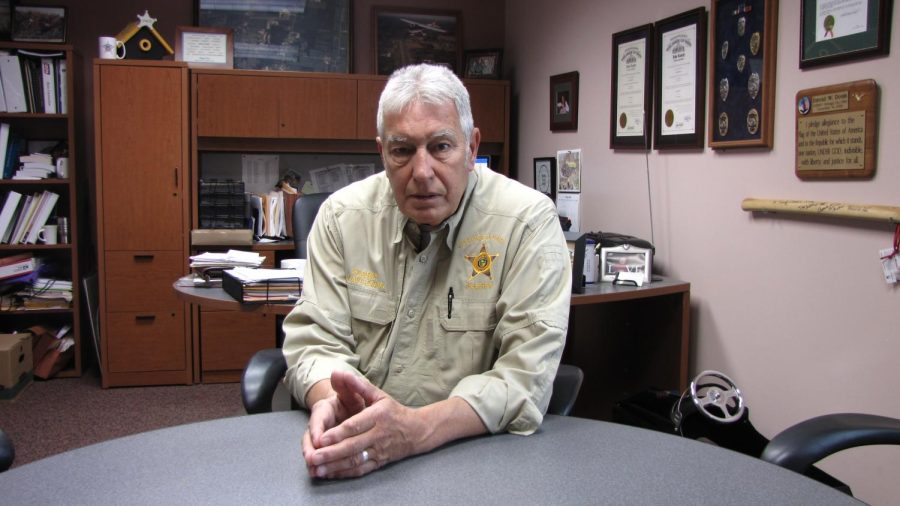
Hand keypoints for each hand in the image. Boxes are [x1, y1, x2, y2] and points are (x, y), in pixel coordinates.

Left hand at [302, 371, 421, 478]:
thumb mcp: (379, 395)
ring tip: (318, 469)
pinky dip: (345, 474)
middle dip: (331, 453)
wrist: (416, 431)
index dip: (338, 433)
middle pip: (352, 446)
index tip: (321, 438)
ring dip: (335, 466)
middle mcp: (378, 435)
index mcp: (377, 416)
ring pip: (355, 461)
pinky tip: (331, 474)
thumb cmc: (393, 411)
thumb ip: (359, 385)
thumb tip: (341, 373)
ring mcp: (379, 451)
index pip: (355, 426)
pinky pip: (361, 470)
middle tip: (313, 458)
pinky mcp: (379, 462)